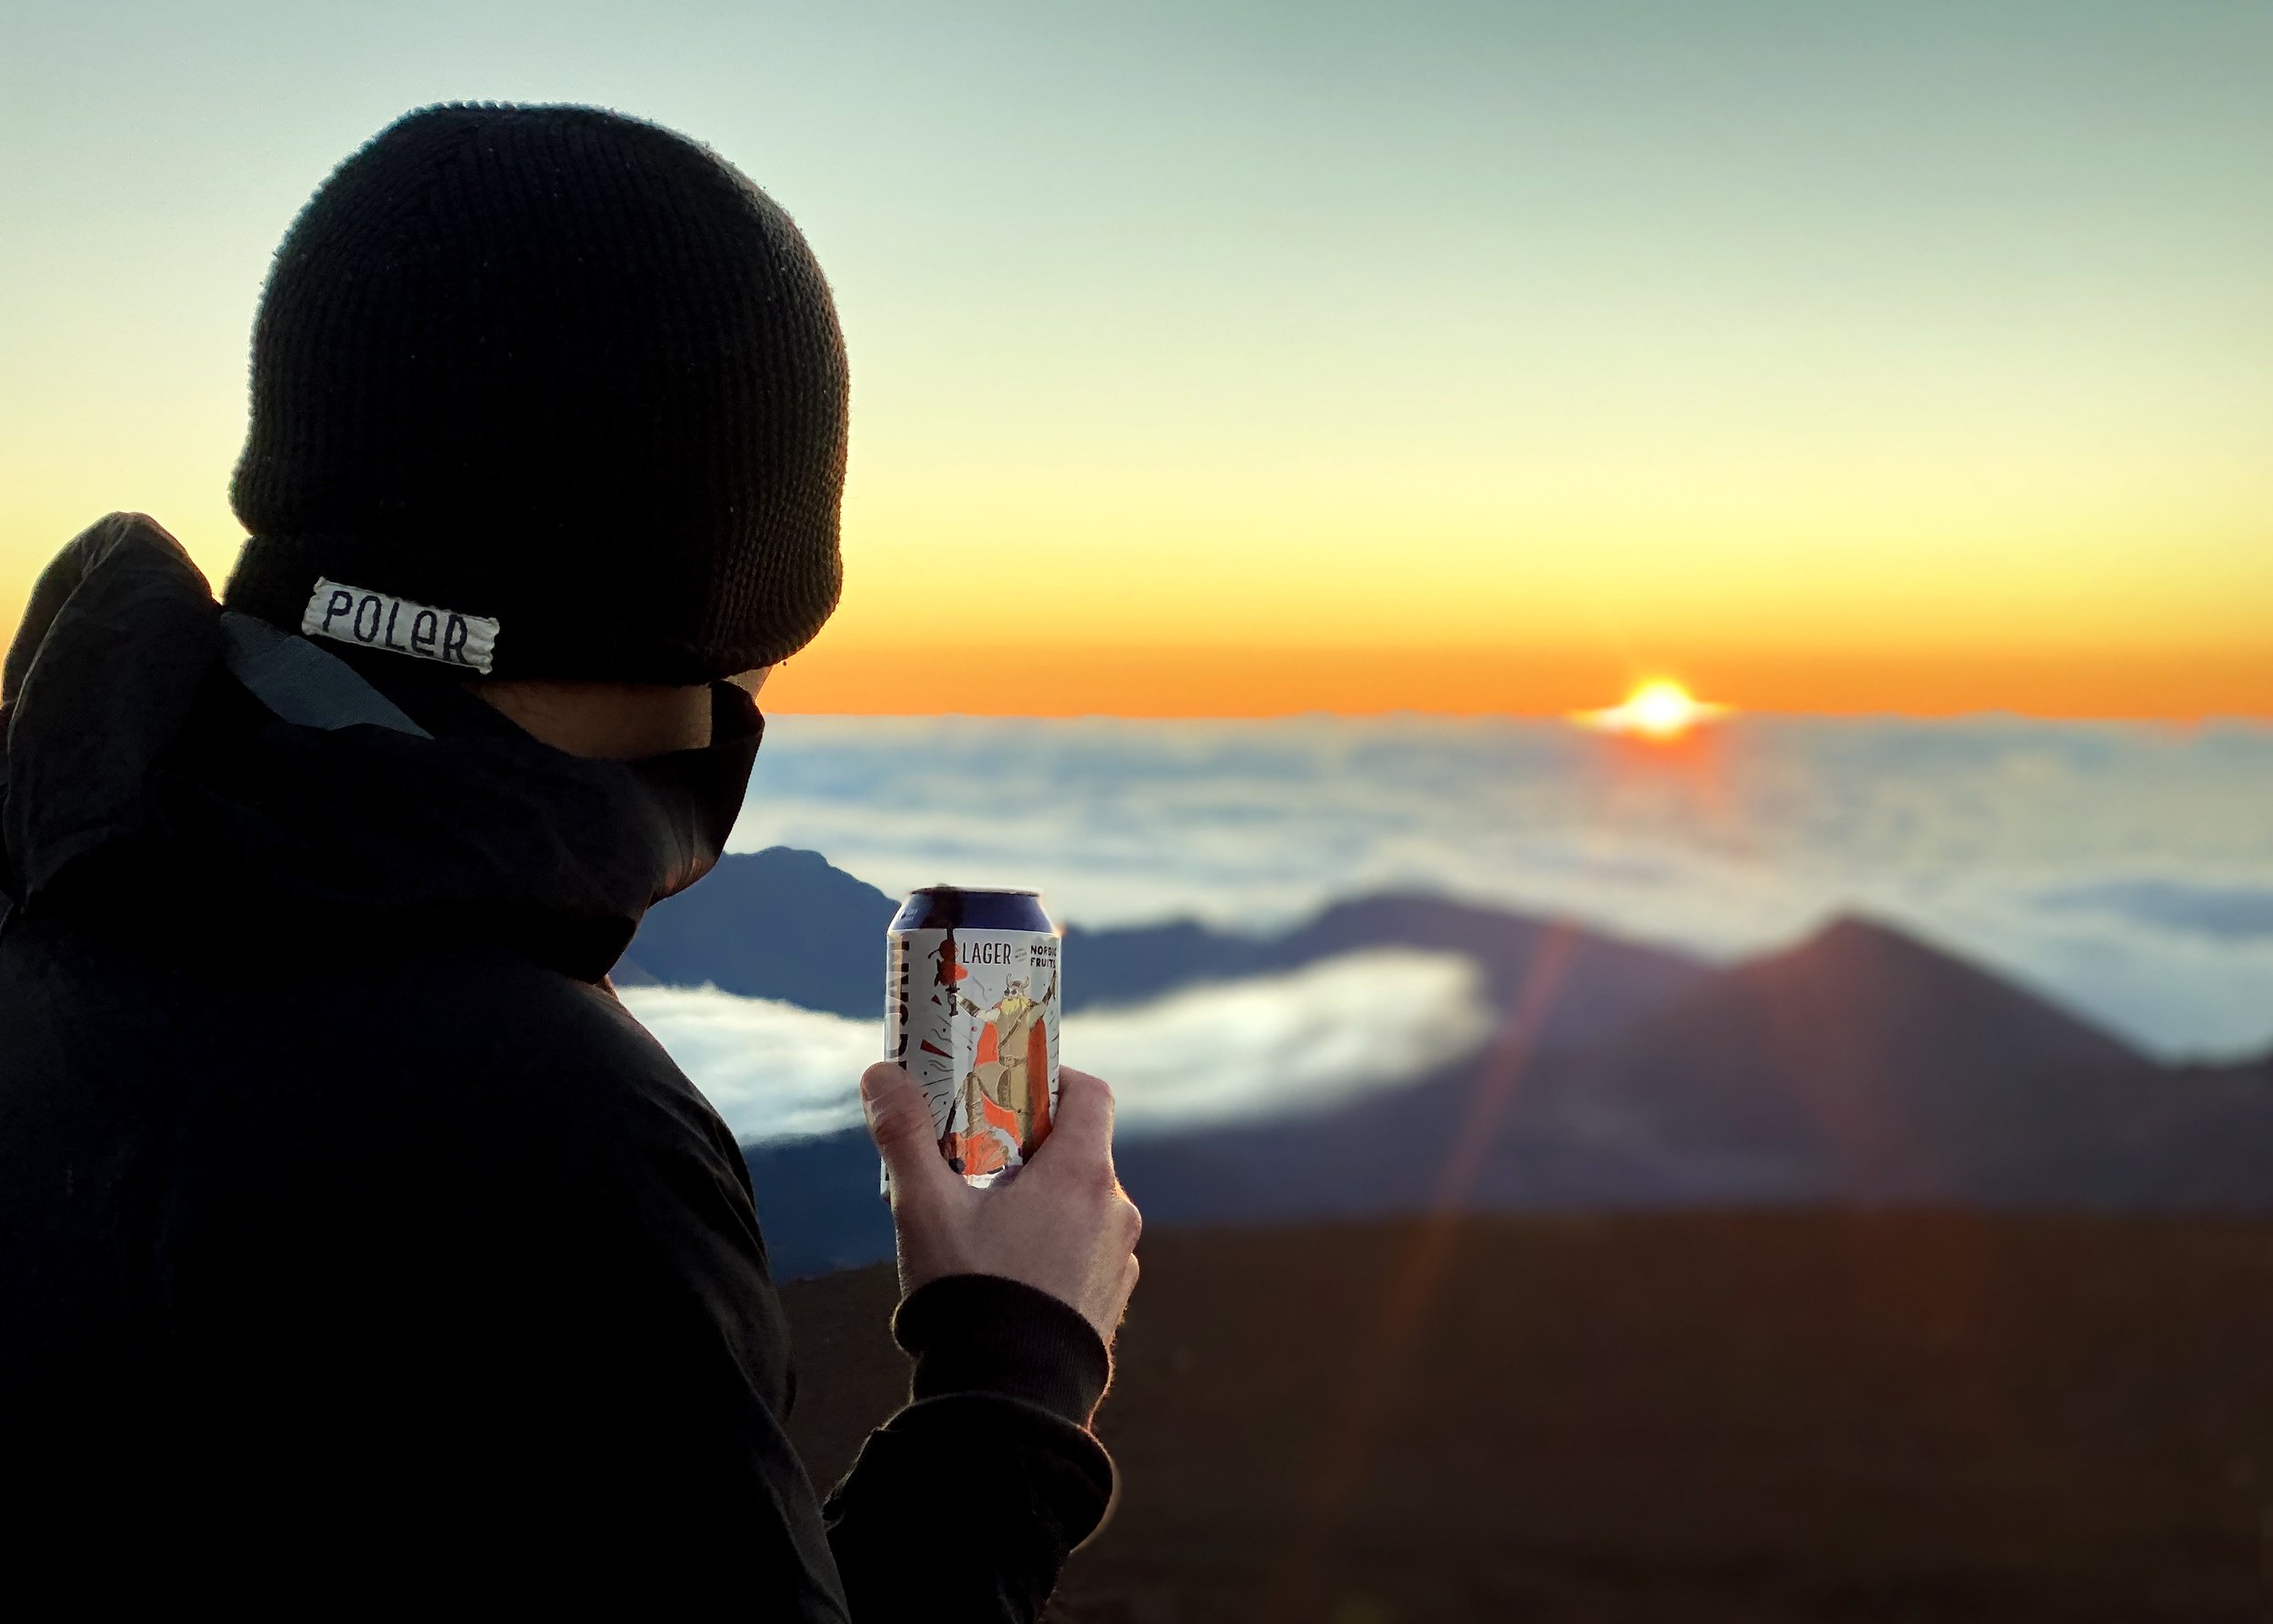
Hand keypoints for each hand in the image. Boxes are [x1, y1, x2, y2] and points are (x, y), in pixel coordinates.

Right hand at [860, 1062, 1141, 1343]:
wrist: (1009, 1401)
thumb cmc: (971, 1295)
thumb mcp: (925, 1208)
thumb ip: (905, 1136)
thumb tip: (880, 1074)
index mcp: (1083, 1175)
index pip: (1090, 1094)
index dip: (1052, 1081)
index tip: (1011, 1090)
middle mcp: (1116, 1212)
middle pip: (1081, 1152)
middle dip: (1030, 1148)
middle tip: (976, 1160)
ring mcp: (1119, 1262)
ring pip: (1083, 1207)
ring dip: (1043, 1202)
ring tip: (985, 1225)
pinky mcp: (1111, 1305)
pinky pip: (1087, 1254)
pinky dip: (1055, 1248)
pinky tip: (1008, 1274)